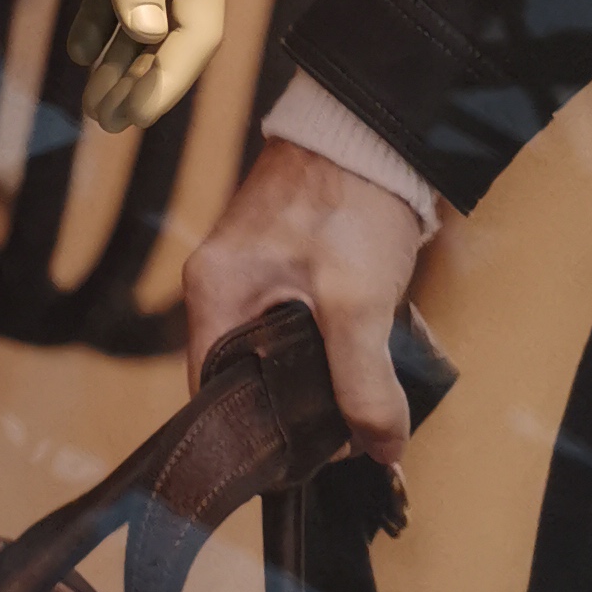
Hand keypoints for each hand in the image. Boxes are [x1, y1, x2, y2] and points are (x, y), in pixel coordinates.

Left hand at [60, 0, 227, 132]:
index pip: (195, 38)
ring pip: (141, 23)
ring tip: (91, 103)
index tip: (131, 117)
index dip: (167, 83)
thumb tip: (146, 35)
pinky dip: (101, 25)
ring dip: (120, 63)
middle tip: (102, 122)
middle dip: (140, 84)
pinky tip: (80, 52)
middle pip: (169, 40)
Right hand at [182, 136, 423, 463]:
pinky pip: (299, 326)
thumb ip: (363, 384)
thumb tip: (379, 451)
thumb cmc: (348, 203)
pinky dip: (333, 346)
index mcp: (213, 292)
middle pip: (246, 375)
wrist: (373, 131)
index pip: (211, 389)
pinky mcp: (286, 263)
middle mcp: (222, 284)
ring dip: (320, 377)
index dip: (254, 433)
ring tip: (363, 397)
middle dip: (295, 408)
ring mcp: (253, 272)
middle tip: (346, 436)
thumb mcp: (356, 304)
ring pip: (277, 352)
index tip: (303, 461)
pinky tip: (368, 354)